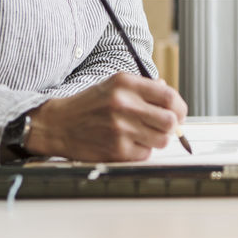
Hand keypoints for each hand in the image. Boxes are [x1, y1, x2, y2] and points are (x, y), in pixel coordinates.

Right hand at [26, 73, 186, 161]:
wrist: (58, 125)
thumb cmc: (89, 105)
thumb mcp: (114, 85)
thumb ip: (144, 88)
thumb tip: (170, 96)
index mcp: (126, 84)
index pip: (169, 96)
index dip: (179, 108)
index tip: (178, 113)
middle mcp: (124, 104)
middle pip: (170, 121)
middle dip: (171, 126)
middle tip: (163, 127)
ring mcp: (121, 129)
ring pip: (162, 140)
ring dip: (156, 139)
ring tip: (141, 134)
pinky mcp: (117, 150)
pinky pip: (145, 154)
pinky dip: (140, 151)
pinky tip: (126, 143)